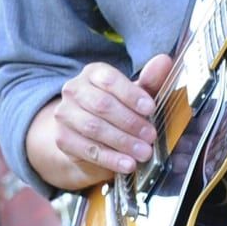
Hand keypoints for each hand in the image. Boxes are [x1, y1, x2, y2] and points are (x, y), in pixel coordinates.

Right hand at [36, 54, 173, 189]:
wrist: (85, 135)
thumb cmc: (115, 108)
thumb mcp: (133, 95)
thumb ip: (149, 80)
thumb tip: (164, 61)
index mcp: (93, 73)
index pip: (110, 79)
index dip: (131, 94)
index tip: (151, 109)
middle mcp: (74, 89)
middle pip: (102, 104)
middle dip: (130, 122)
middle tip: (150, 136)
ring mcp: (64, 113)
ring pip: (94, 127)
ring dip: (122, 142)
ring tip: (143, 152)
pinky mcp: (62, 138)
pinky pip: (87, 149)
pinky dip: (110, 159)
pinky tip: (127, 164)